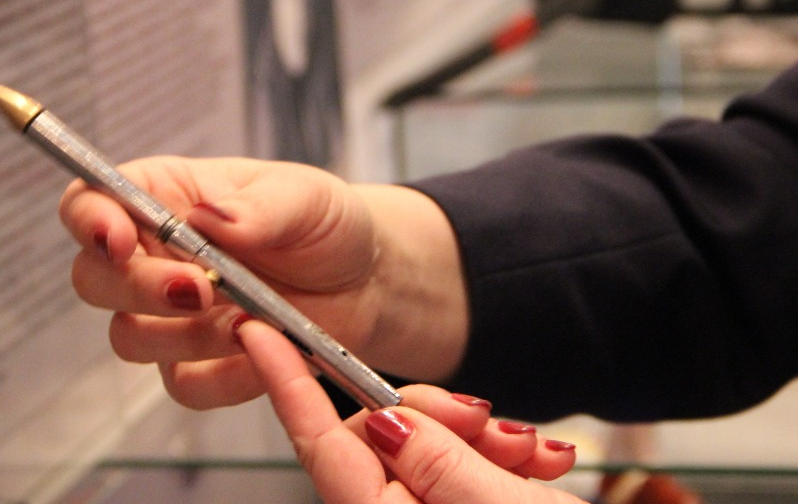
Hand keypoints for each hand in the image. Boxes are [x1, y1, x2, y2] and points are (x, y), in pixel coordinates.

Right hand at [59, 156, 466, 407]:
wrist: (367, 283)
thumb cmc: (326, 223)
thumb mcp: (305, 199)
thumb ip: (258, 209)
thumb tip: (213, 215)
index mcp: (166, 197)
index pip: (90, 201)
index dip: (88, 220)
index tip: (116, 237)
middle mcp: (155, 256)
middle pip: (93, 279)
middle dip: (137, 288)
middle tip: (198, 287)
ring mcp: (170, 317)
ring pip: (129, 337)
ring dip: (183, 334)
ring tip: (248, 316)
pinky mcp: (198, 365)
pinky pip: (183, 384)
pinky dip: (223, 375)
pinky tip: (262, 348)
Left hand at [237, 318, 582, 503]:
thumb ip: (438, 463)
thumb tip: (384, 420)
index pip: (321, 444)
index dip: (286, 382)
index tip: (258, 331)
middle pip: (383, 435)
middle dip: (438, 414)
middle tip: (491, 422)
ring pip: (428, 444)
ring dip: (482, 437)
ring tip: (534, 456)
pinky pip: (461, 466)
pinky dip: (499, 456)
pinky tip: (539, 465)